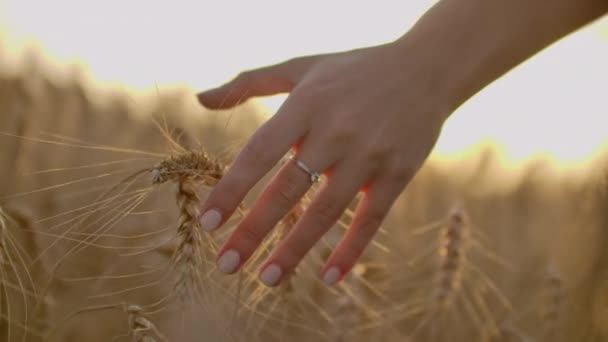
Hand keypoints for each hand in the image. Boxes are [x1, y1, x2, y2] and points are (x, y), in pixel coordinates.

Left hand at [196, 39, 450, 286]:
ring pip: (326, 211)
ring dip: (295, 248)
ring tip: (267, 279)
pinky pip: (371, 219)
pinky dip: (352, 250)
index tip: (208, 223)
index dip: (231, 190)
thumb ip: (248, 82)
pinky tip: (330, 277)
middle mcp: (335, 131)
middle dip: (253, 230)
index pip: (259, 153)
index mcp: (306, 105)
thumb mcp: (301, 66)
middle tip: (225, 264)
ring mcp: (369, 155)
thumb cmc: (353, 70)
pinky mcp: (397, 173)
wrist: (426, 69)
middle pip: (288, 190)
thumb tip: (200, 99)